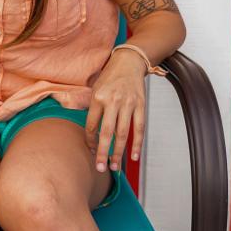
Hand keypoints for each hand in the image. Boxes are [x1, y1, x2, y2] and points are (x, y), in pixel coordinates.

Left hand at [84, 51, 148, 173]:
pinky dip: (137, 143)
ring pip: (123, 133)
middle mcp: (113, 101)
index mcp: (98, 97)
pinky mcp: (140, 105)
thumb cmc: (109, 77)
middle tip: (100, 168)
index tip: (91, 151)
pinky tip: (134, 156)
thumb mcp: (95, 88)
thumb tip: (91, 134)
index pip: (92, 125)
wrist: (128, 62)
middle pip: (107, 132)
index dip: (90, 140)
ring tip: (115, 166)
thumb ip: (93, 109)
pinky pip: (139, 128)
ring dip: (119, 152)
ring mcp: (128, 103)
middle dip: (103, 152)